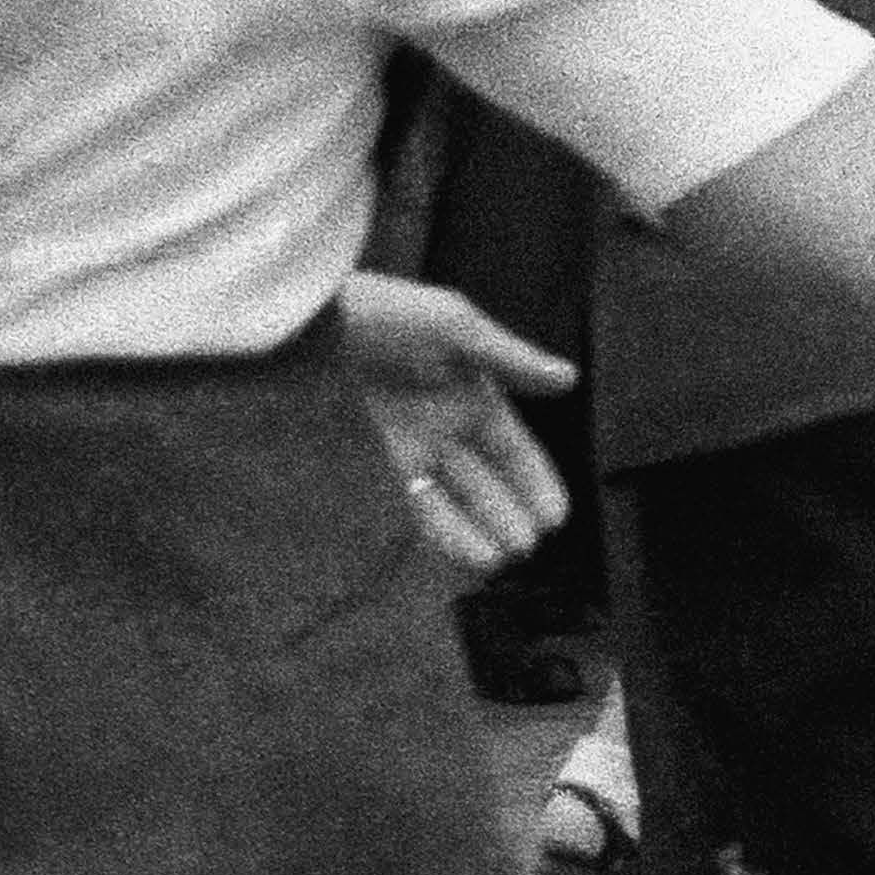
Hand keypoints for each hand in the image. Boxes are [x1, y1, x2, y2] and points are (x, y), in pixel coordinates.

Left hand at [337, 267, 574, 572]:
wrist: (304, 324)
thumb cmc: (384, 314)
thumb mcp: (453, 325)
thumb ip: (510, 359)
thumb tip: (569, 379)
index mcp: (469, 393)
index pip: (512, 448)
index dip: (535, 480)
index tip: (555, 517)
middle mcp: (442, 427)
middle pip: (484, 481)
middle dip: (509, 513)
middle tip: (530, 549)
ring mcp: (407, 449)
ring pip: (450, 499)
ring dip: (476, 529)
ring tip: (500, 560)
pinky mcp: (370, 465)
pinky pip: (411, 504)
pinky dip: (439, 528)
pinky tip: (460, 550)